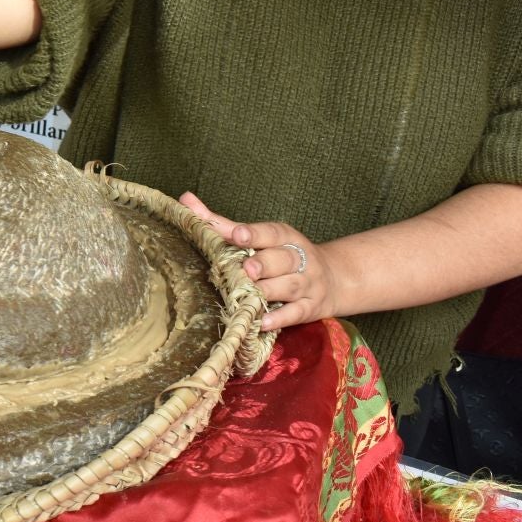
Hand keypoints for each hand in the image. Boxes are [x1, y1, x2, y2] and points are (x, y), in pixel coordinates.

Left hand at [180, 191, 333, 331]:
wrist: (336, 278)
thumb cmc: (284, 254)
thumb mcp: (262, 236)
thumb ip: (223, 223)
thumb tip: (185, 200)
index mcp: (284, 237)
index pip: (270, 232)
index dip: (254, 233)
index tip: (237, 234)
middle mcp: (298, 258)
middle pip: (282, 258)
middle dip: (264, 263)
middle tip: (247, 268)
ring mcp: (307, 284)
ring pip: (289, 286)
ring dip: (269, 289)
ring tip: (251, 292)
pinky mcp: (310, 308)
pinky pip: (296, 313)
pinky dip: (280, 317)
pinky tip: (263, 320)